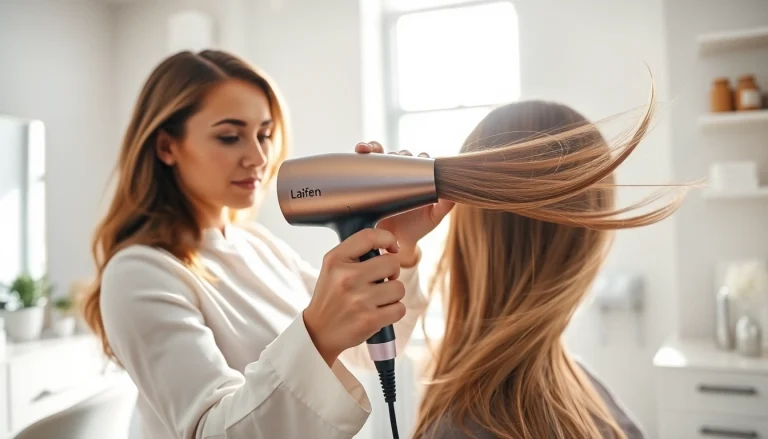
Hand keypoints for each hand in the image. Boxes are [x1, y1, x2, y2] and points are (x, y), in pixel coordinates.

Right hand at [303, 228, 406, 365]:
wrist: (318, 331)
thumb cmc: (332, 297)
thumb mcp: (333, 267)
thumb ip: (356, 253)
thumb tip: (391, 248)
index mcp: (336, 260)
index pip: (369, 236)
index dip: (388, 239)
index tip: (392, 248)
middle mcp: (346, 278)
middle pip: (391, 263)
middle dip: (392, 272)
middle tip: (382, 280)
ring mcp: (358, 300)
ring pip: (398, 288)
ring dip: (393, 294)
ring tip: (378, 298)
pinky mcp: (369, 320)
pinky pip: (399, 308)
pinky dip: (394, 311)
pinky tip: (380, 311)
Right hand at [355, 141, 453, 266]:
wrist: (394, 241)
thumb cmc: (417, 227)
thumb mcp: (434, 216)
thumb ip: (445, 204)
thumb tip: (457, 192)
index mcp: (419, 179)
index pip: (419, 161)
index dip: (419, 157)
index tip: (418, 158)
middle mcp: (402, 174)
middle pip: (399, 156)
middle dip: (397, 154)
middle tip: (394, 159)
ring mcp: (385, 176)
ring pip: (382, 155)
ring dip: (376, 148)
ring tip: (370, 150)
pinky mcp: (370, 179)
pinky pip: (365, 161)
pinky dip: (363, 151)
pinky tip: (361, 149)